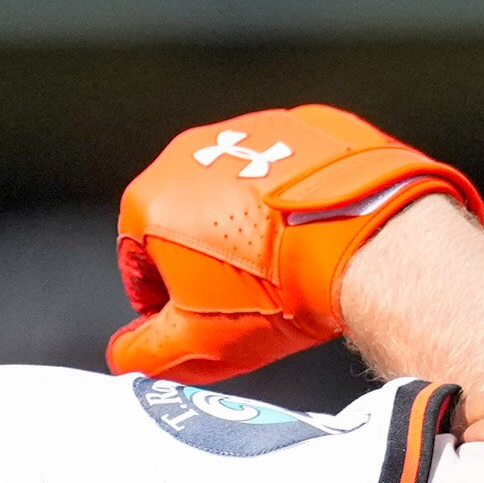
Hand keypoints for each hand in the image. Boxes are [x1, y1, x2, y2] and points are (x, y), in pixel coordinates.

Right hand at [107, 106, 483, 381]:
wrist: (359, 242)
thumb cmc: (270, 294)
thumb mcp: (199, 341)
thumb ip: (148, 352)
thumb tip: (124, 357)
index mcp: (148, 200)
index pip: (137, 262)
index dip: (161, 304)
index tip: (196, 324)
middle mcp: (188, 152)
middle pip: (185, 220)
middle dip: (206, 262)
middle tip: (247, 299)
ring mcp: (248, 129)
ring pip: (237, 191)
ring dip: (249, 227)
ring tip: (286, 267)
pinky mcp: (303, 125)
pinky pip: (290, 168)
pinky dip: (294, 199)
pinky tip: (317, 234)